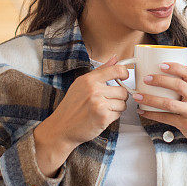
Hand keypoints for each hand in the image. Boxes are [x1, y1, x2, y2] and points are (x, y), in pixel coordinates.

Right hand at [33, 55, 128, 175]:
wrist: (62, 127)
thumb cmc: (72, 106)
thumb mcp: (81, 84)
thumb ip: (100, 71)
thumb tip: (115, 58)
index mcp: (89, 79)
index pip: (116, 70)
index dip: (124, 73)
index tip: (124, 77)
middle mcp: (94, 90)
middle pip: (123, 90)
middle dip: (119, 97)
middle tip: (109, 100)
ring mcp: (99, 104)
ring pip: (122, 103)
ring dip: (117, 108)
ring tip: (104, 109)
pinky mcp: (103, 117)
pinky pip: (118, 114)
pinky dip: (113, 117)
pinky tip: (102, 117)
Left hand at [135, 62, 186, 172]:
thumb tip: (164, 76)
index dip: (175, 67)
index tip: (162, 64)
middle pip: (178, 85)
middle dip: (160, 80)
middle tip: (146, 79)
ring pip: (169, 104)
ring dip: (150, 99)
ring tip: (138, 96)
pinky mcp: (186, 125)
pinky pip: (166, 118)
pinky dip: (152, 115)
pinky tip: (143, 112)